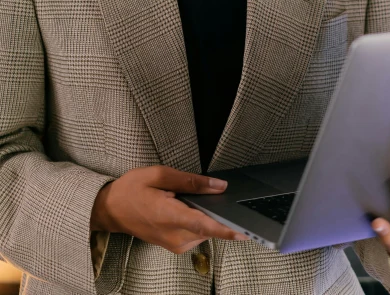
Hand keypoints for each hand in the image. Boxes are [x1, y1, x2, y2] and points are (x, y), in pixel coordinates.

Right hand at [90, 165, 249, 254]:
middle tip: (212, 193)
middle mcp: (174, 236)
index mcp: (170, 216)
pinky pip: (195, 234)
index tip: (246, 231)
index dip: (227, 229)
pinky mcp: (174, 246)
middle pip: (208, 229)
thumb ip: (191, 181)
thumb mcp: (160, 175)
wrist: (110, 209)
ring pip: (203, 232)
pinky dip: (198, 222)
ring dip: (205, 217)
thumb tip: (218, 186)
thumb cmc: (132, 189)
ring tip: (188, 198)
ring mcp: (174, 244)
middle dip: (217, 213)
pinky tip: (187, 207)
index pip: (205, 226)